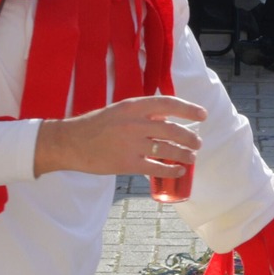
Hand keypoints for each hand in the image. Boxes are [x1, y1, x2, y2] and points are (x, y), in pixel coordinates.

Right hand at [32, 95, 206, 177]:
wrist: (70, 143)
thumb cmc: (95, 126)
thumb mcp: (119, 111)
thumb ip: (141, 114)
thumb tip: (166, 120)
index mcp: (132, 106)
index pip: (167, 104)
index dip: (188, 109)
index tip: (202, 114)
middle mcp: (134, 123)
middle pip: (172, 130)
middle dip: (190, 137)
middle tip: (198, 143)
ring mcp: (131, 144)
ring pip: (167, 149)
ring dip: (184, 154)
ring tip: (191, 157)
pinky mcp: (127, 163)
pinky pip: (156, 167)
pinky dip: (171, 170)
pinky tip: (178, 171)